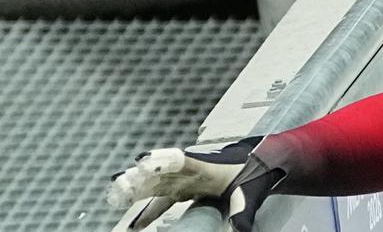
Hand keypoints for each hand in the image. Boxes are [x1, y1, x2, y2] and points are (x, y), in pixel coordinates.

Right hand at [107, 137, 281, 231]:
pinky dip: (149, 208)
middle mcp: (191, 169)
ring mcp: (186, 177)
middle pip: (161, 173)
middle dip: (140, 178)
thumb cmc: (256, 171)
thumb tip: (239, 231)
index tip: (142, 161)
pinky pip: (162, 198)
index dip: (161, 161)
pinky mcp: (186, 187)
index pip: (181, 162)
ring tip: (116, 199)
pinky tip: (136, 225)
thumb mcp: (249, 193)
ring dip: (137, 190)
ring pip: (156, 183)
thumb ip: (241, 212)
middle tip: (118, 185)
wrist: (263, 161)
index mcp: (207, 165)